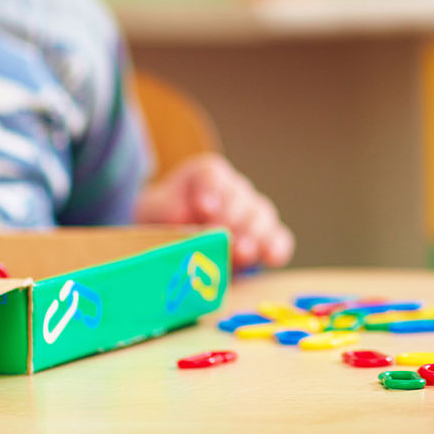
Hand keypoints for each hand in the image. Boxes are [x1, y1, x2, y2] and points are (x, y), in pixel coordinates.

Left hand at [132, 153, 293, 269]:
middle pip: (240, 196)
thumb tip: (183, 219)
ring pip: (262, 215)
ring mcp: (252, 211)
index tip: (204, 209)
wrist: (169, 239)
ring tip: (243, 252)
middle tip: (224, 235)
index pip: (212, 176)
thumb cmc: (161, 220)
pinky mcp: (265, 237)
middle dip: (232, 217)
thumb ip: (167, 211)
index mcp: (204, 175)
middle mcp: (233, 188)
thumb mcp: (154, 211)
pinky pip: (278, 238)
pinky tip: (271, 259)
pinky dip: (276, 247)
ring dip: (254, 234)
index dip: (211, 191)